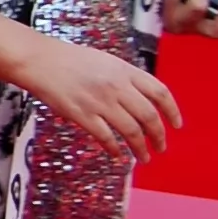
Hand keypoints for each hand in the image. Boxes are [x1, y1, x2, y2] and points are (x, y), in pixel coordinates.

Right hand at [15, 31, 180, 159]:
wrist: (40, 61)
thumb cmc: (71, 60)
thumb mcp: (106, 61)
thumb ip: (126, 78)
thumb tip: (143, 100)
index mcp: (125, 70)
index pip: (160, 92)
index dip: (172, 111)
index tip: (177, 126)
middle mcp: (117, 86)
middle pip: (149, 116)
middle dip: (159, 136)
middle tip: (161, 148)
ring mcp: (100, 101)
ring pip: (131, 130)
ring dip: (141, 148)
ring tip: (144, 158)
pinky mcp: (82, 114)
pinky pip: (106, 137)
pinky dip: (115, 149)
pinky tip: (118, 155)